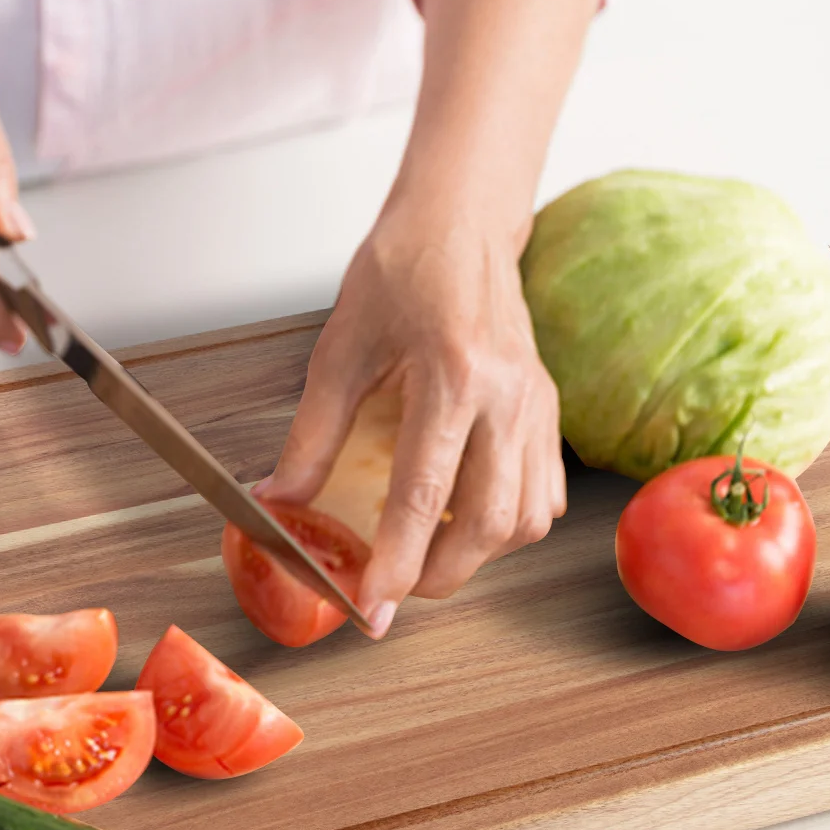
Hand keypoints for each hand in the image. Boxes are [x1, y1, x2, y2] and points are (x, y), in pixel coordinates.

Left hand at [259, 202, 564, 637]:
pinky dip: (507, 524)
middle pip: (491, 522)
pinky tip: (465, 519)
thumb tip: (281, 501)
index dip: (396, 559)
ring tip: (426, 558)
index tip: (373, 605)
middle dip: (442, 574)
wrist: (458, 225)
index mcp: (452, 376)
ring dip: (478, 556)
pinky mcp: (549, 409)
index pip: (424, 493)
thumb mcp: (337, 352)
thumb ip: (311, 436)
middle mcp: (509, 396)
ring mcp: (537, 404)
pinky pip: (544, 493)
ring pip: (528, 518)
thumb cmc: (397, 275)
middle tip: (393, 590)